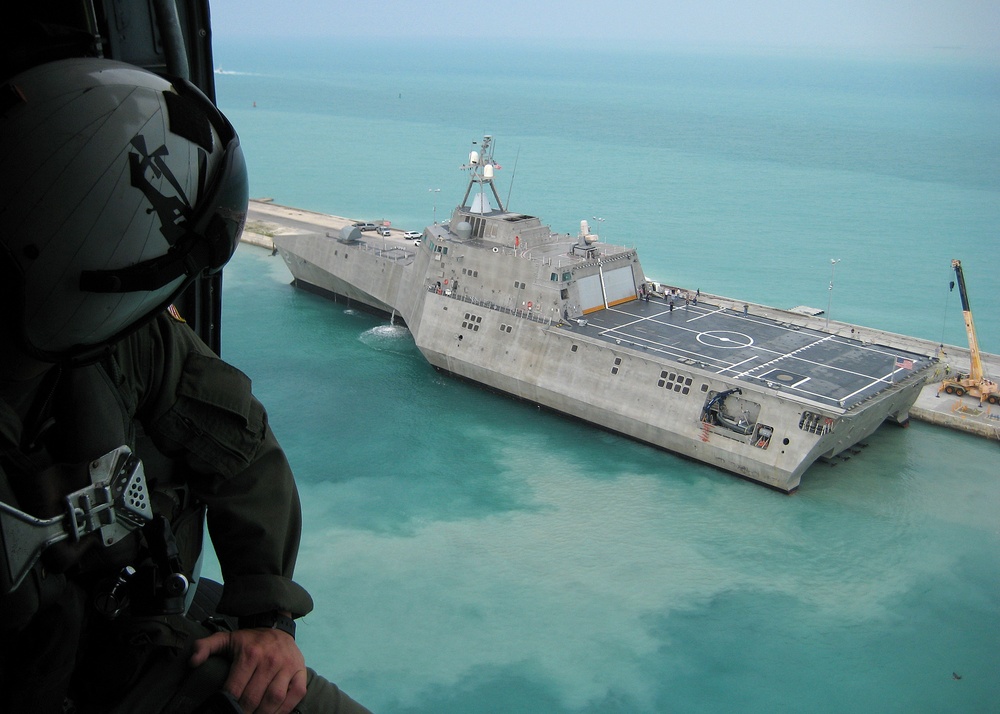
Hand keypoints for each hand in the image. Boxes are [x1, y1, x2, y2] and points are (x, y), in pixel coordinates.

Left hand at [190, 627, 307, 713]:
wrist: (277, 626)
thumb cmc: (249, 640)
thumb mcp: (225, 638)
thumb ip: (205, 647)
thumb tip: (192, 662)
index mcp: (250, 654)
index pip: (235, 689)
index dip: (227, 704)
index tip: (222, 709)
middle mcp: (270, 660)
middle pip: (253, 698)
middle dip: (242, 712)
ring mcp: (287, 666)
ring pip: (274, 699)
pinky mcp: (300, 671)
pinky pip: (295, 695)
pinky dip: (285, 709)